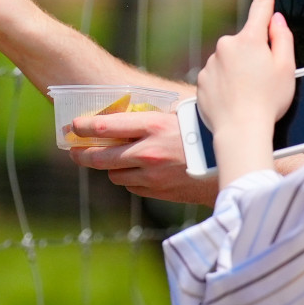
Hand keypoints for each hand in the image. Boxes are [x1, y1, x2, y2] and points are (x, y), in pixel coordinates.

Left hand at [64, 110, 215, 204]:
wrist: (231, 164)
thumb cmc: (205, 131)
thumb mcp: (178, 114)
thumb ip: (150, 116)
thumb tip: (123, 112)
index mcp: (153, 126)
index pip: (106, 126)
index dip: (84, 126)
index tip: (72, 126)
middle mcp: (148, 152)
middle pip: (101, 156)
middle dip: (82, 153)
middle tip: (72, 150)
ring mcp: (152, 175)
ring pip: (114, 173)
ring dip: (110, 166)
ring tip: (106, 159)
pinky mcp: (158, 191)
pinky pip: (132, 186)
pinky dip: (130, 178)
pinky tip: (134, 170)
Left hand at [199, 0, 297, 188]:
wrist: (240, 131)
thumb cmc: (269, 102)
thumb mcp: (287, 69)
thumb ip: (282, 40)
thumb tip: (276, 21)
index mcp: (250, 39)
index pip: (262, 4)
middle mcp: (226, 45)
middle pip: (247, 45)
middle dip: (256, 57)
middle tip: (265, 83)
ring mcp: (211, 63)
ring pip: (231, 63)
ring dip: (240, 75)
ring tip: (250, 98)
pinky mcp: (201, 80)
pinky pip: (218, 78)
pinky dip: (227, 87)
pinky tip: (235, 102)